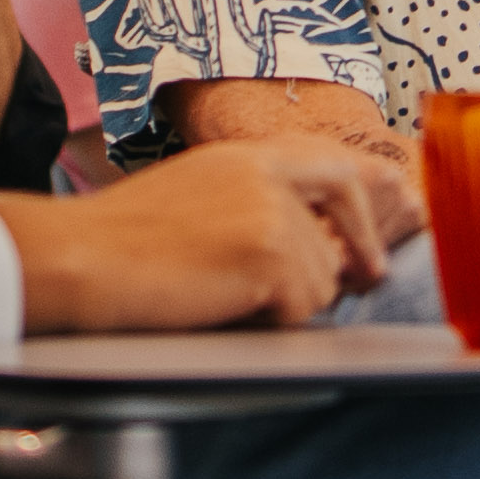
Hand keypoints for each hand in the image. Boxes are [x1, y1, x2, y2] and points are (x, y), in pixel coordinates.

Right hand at [0, 139, 417, 333]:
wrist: (86, 259)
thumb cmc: (122, 242)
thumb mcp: (196, 198)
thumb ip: (253, 207)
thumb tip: (316, 245)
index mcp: (243, 157)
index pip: (330, 160)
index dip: (368, 191)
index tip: (393, 212)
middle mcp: (265, 174)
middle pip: (347, 209)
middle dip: (365, 246)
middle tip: (369, 276)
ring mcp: (272, 211)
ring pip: (322, 277)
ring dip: (286, 301)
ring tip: (224, 293)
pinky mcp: (272, 254)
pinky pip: (301, 308)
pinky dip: (268, 322)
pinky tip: (222, 306)